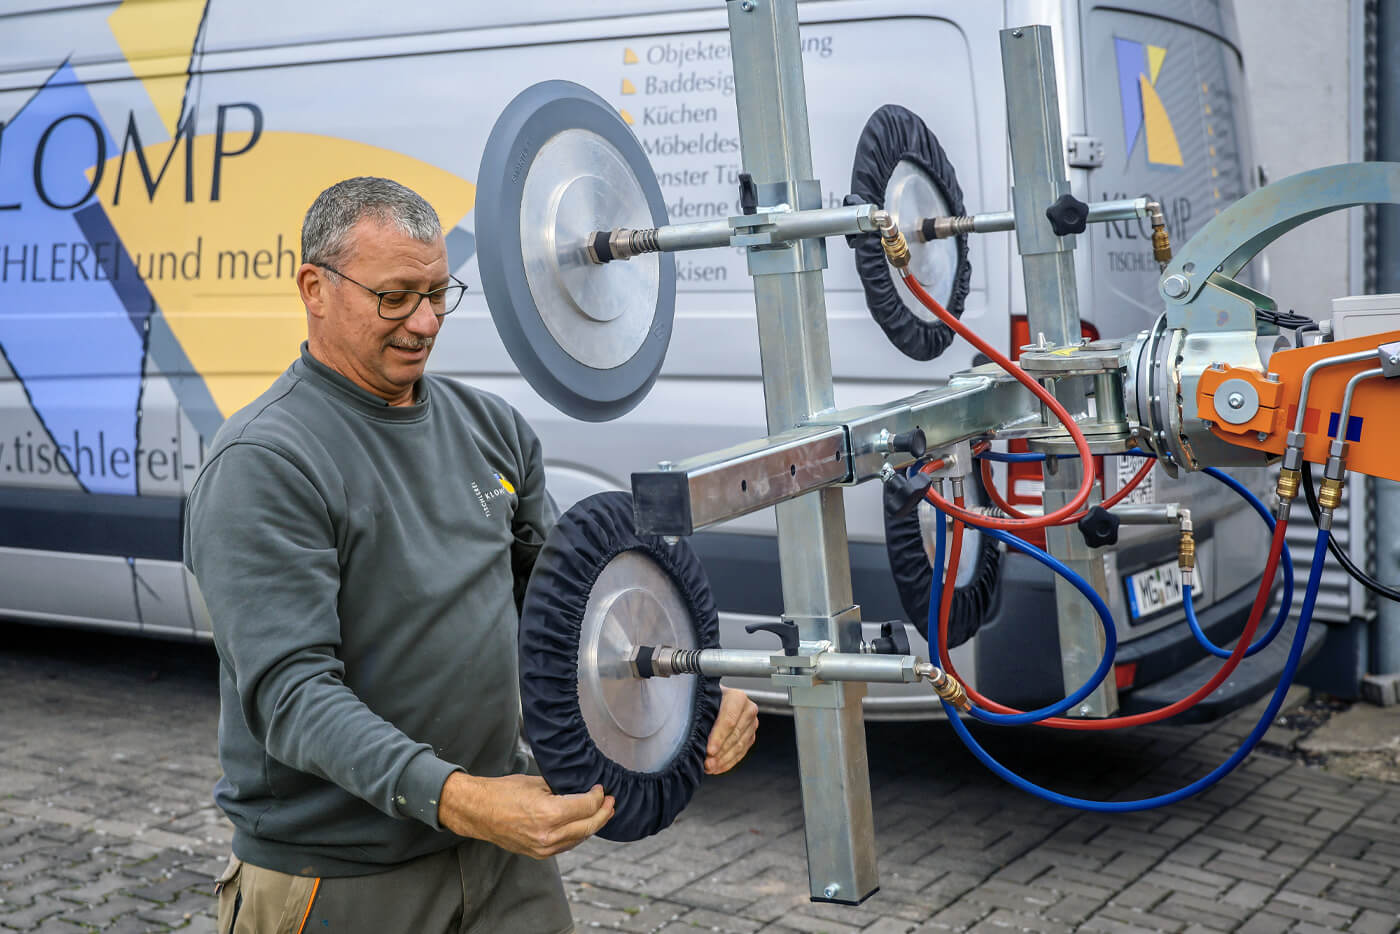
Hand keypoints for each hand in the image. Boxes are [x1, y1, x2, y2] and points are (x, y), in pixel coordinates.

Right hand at [437, 772, 613, 859]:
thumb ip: (563, 789)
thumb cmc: (503, 792)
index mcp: (550, 814)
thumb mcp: (537, 783)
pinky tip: (582, 824)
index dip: (598, 796)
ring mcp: (543, 848)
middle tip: (611, 802)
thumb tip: (582, 790)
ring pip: (579, 838)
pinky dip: (578, 834)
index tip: (600, 788)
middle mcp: (549, 835)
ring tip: (602, 813)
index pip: (587, 806)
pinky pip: (566, 845)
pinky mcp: (538, 853)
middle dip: (604, 813)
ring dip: (593, 825)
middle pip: (589, 826)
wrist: (478, 811)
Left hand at [705, 686, 758, 774]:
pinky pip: (741, 753)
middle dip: (720, 752)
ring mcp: (752, 724)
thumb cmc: (707, 697)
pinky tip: (717, 768)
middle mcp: (749, 710)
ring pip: (739, 746)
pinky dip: (728, 762)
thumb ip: (701, 710)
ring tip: (709, 768)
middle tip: (707, 763)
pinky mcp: (750, 737)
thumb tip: (691, 730)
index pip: (729, 720)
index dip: (718, 737)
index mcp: (738, 698)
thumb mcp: (703, 699)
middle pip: (734, 735)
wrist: (715, 698)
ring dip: (723, 760)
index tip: (709, 750)